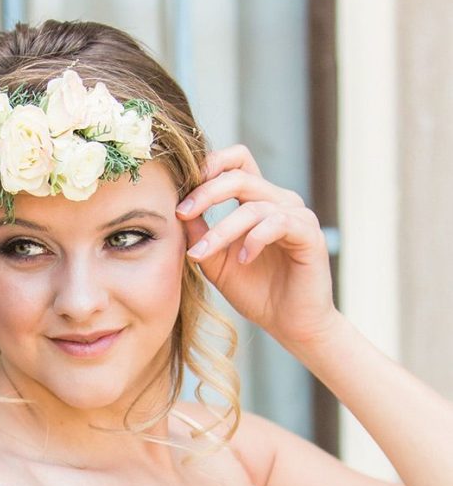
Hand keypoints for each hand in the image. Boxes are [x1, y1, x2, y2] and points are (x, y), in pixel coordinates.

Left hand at [175, 144, 339, 347]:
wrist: (290, 324)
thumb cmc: (256, 292)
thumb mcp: (216, 263)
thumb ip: (199, 236)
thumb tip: (177, 211)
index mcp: (257, 201)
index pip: (235, 162)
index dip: (208, 166)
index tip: (179, 195)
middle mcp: (279, 201)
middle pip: (239, 176)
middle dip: (205, 193)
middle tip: (181, 213)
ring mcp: (297, 215)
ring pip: (252, 206)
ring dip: (222, 230)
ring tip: (202, 254)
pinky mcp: (309, 234)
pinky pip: (278, 223)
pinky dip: (254, 239)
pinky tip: (243, 260)